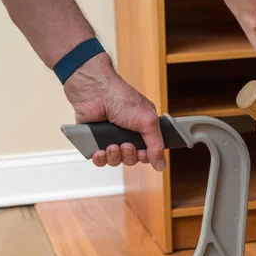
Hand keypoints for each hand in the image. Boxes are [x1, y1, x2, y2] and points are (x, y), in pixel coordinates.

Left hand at [64, 53, 165, 170]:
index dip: (145, 156)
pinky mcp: (95, 141)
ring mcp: (110, 137)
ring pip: (116, 161)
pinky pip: (100, 160)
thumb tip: (161, 164)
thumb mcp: (147, 121)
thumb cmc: (120, 97)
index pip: (148, 152)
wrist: (93, 91)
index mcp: (142, 127)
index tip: (142, 152)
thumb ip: (156, 145)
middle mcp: (127, 134)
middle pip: (132, 159)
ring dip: (115, 156)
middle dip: (129, 155)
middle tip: (126, 145)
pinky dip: (101, 159)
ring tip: (112, 145)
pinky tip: (100, 151)